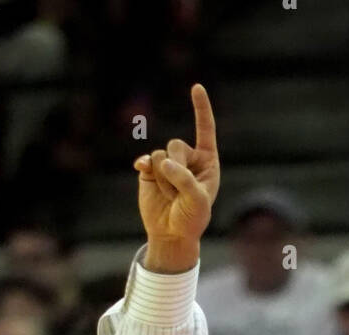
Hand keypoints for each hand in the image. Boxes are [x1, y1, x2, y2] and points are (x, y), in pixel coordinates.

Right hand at [134, 83, 218, 264]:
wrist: (172, 234)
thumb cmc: (192, 218)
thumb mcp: (197, 201)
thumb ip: (184, 179)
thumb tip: (161, 161)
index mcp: (207, 161)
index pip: (205, 130)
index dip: (201, 109)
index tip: (196, 87)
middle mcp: (188, 158)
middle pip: (176, 145)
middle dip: (176, 171)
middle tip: (179, 193)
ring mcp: (168, 163)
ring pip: (160, 155)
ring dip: (164, 180)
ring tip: (169, 196)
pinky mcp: (150, 170)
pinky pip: (145, 160)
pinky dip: (145, 167)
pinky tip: (141, 171)